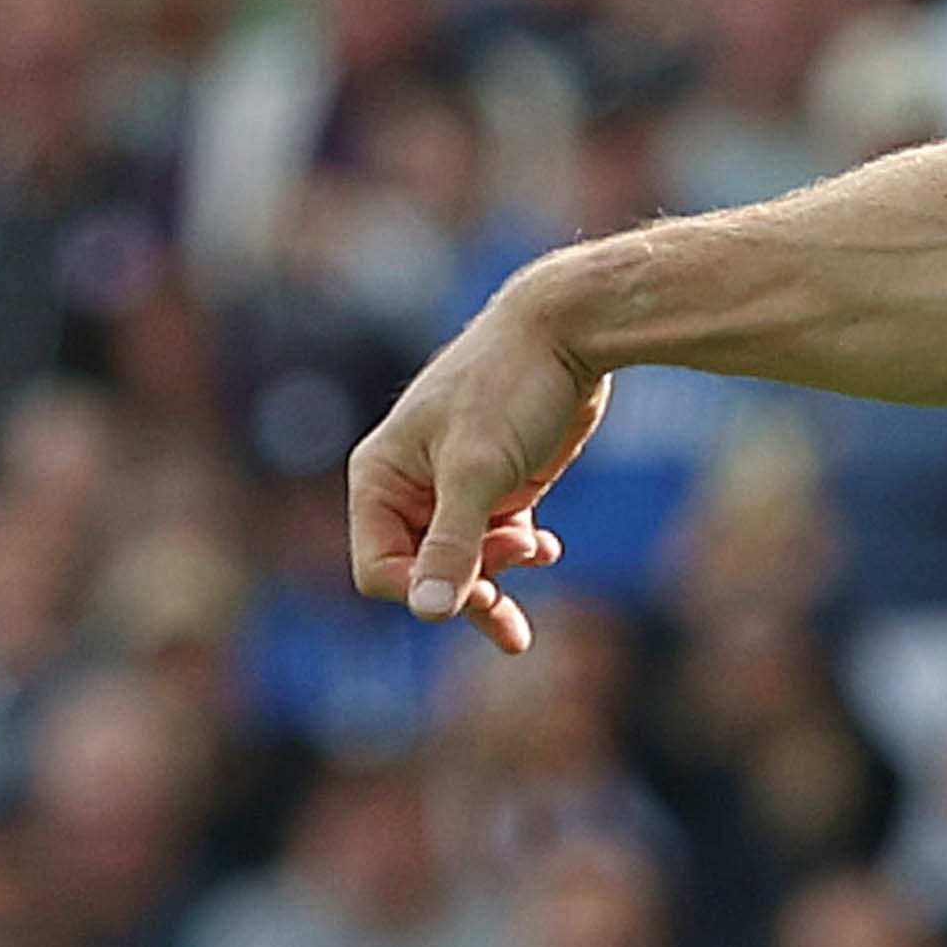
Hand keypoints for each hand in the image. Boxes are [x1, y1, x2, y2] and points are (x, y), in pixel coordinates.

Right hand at [349, 276, 611, 659]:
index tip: (482, 586)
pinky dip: (520, 553)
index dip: (425, 590)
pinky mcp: (496, 483)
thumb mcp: (478, 472)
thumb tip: (429, 614)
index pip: (379, 569)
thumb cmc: (510, 390)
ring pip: (463, 562)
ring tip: (538, 557)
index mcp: (380, 478)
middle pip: (423, 572)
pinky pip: (496, 540)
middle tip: (515, 573)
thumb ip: (454, 545)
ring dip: (499, 578)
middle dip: (470, 585)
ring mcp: (453, 486)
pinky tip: (548, 547)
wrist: (567, 331)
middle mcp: (408, 486)